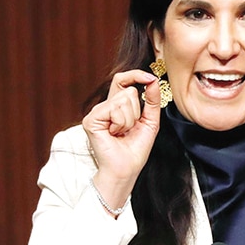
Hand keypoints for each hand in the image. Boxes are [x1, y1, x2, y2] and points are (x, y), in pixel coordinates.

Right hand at [82, 69, 162, 207]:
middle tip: (129, 128)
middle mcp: (104, 106)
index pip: (122, 79)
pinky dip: (121, 123)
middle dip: (137, 111)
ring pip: (124, 99)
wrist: (126, 169)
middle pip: (128, 90)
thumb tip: (153, 80)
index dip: (135, 75)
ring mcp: (96, 112)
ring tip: (122, 133)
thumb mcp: (149, 121)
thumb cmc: (135, 149)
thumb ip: (152, 100)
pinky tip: (114, 134)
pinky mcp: (91, 119)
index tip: (150, 78)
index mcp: (115, 106)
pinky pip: (115, 109)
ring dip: (130, 120)